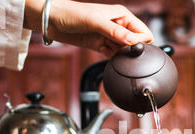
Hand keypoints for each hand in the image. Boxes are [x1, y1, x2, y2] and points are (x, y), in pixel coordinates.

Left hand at [24, 0, 153, 56]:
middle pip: (136, 44)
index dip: (140, 42)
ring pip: (125, 51)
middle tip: (118, 51)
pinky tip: (104, 53)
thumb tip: (133, 42)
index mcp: (122, 16)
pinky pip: (113, 55)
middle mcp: (118, 26)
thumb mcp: (95, 21)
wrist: (51, 20)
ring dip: (120, 55)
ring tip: (108, 50)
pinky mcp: (101, 45)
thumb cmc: (71, 13)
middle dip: (130, 50)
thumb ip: (115, 32)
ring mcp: (109, 37)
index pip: (143, 32)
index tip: (129, 48)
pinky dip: (111, 58)